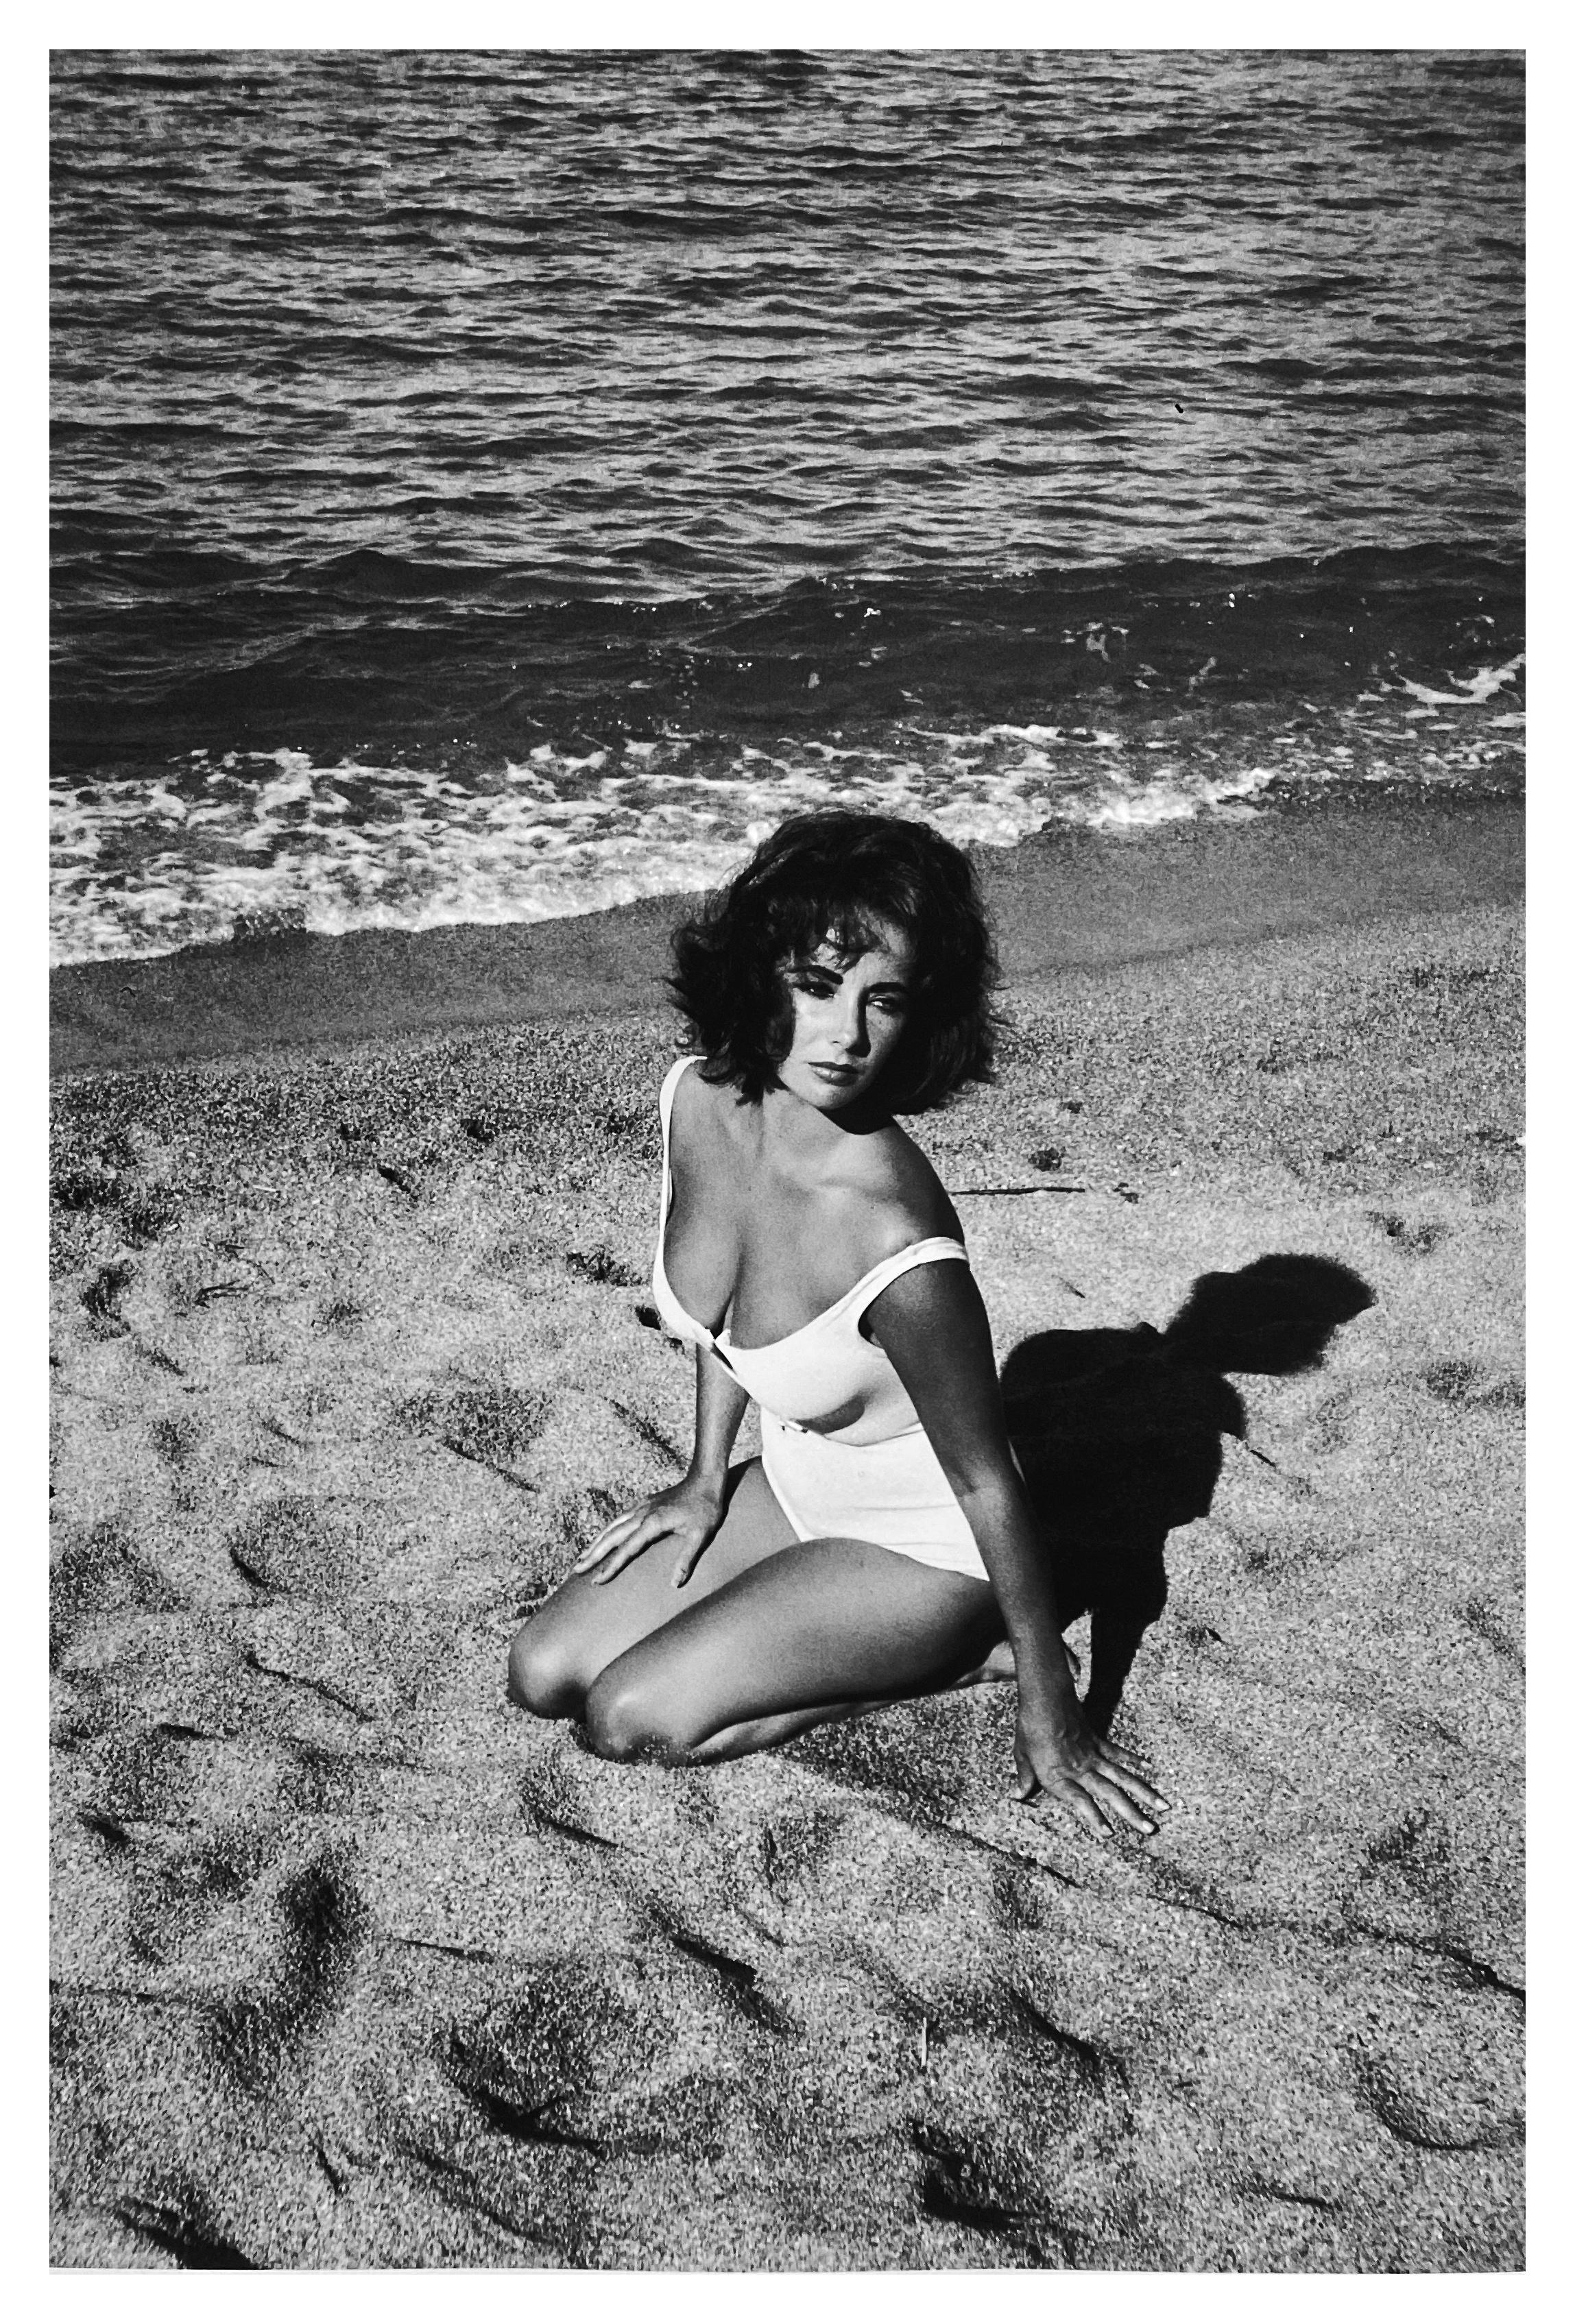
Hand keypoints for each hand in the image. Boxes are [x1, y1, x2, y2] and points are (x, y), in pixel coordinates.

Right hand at [571, 1474, 726, 1589]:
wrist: (706, 1479)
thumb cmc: (706, 1508)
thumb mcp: (701, 1536)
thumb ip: (686, 1559)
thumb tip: (675, 1584)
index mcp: (653, 1523)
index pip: (626, 1550)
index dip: (611, 1566)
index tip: (597, 1580)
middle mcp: (642, 1514)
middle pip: (611, 1537)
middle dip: (593, 1554)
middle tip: (576, 1570)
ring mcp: (642, 1507)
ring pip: (612, 1527)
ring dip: (596, 1542)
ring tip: (583, 1556)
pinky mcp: (645, 1504)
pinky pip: (620, 1519)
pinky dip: (607, 1531)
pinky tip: (604, 1537)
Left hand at [1013, 1695, 1171, 1840]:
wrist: (1045, 1696)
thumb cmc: (1029, 1726)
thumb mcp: (1021, 1754)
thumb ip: (1024, 1777)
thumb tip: (1016, 1796)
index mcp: (1059, 1775)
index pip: (1080, 1801)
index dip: (1094, 1817)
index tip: (1109, 1833)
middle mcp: (1080, 1768)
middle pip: (1109, 1793)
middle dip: (1131, 1812)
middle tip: (1150, 1828)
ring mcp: (1092, 1754)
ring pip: (1122, 1776)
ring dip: (1143, 1792)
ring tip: (1163, 1806)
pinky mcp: (1098, 1740)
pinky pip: (1119, 1754)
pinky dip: (1135, 1761)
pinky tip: (1150, 1768)